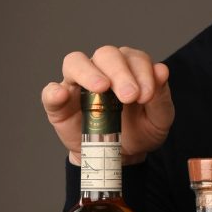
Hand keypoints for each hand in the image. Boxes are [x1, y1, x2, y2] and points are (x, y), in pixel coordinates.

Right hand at [41, 46, 174, 164]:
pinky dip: (54, 92)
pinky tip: (62, 95)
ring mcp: (78, 84)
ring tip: (101, 88)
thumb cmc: (141, 131)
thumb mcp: (159, 119)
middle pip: (106, 54)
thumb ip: (161, 97)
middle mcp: (102, 69)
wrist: (122, 157)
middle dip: (119, 72)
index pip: (133, 57)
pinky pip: (50, 92)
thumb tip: (161, 70)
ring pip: (75, 63)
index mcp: (129, 68)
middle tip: (129, 96)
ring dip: (89, 72)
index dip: (141, 72)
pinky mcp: (59, 105)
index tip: (147, 95)